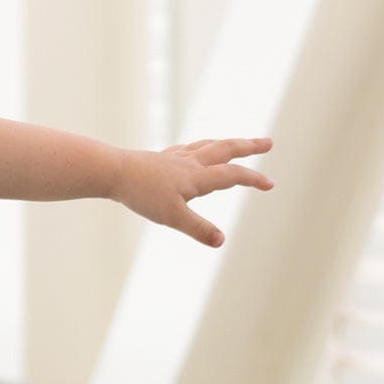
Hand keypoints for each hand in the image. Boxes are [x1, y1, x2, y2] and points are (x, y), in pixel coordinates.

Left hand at [110, 137, 273, 247]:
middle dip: (248, 147)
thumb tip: (222, 241)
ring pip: (207, 145)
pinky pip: (187, 148)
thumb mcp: (172, 217)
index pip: (233, 175)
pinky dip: (199, 147)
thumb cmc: (142, 194)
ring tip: (237, 143)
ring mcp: (175, 158)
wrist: (112, 172)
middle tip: (268, 142)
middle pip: (225, 149)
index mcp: (197, 176)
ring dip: (226, 143)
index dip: (253, 179)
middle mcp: (190, 162)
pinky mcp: (160, 158)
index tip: (271, 184)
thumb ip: (198, 228)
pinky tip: (194, 151)